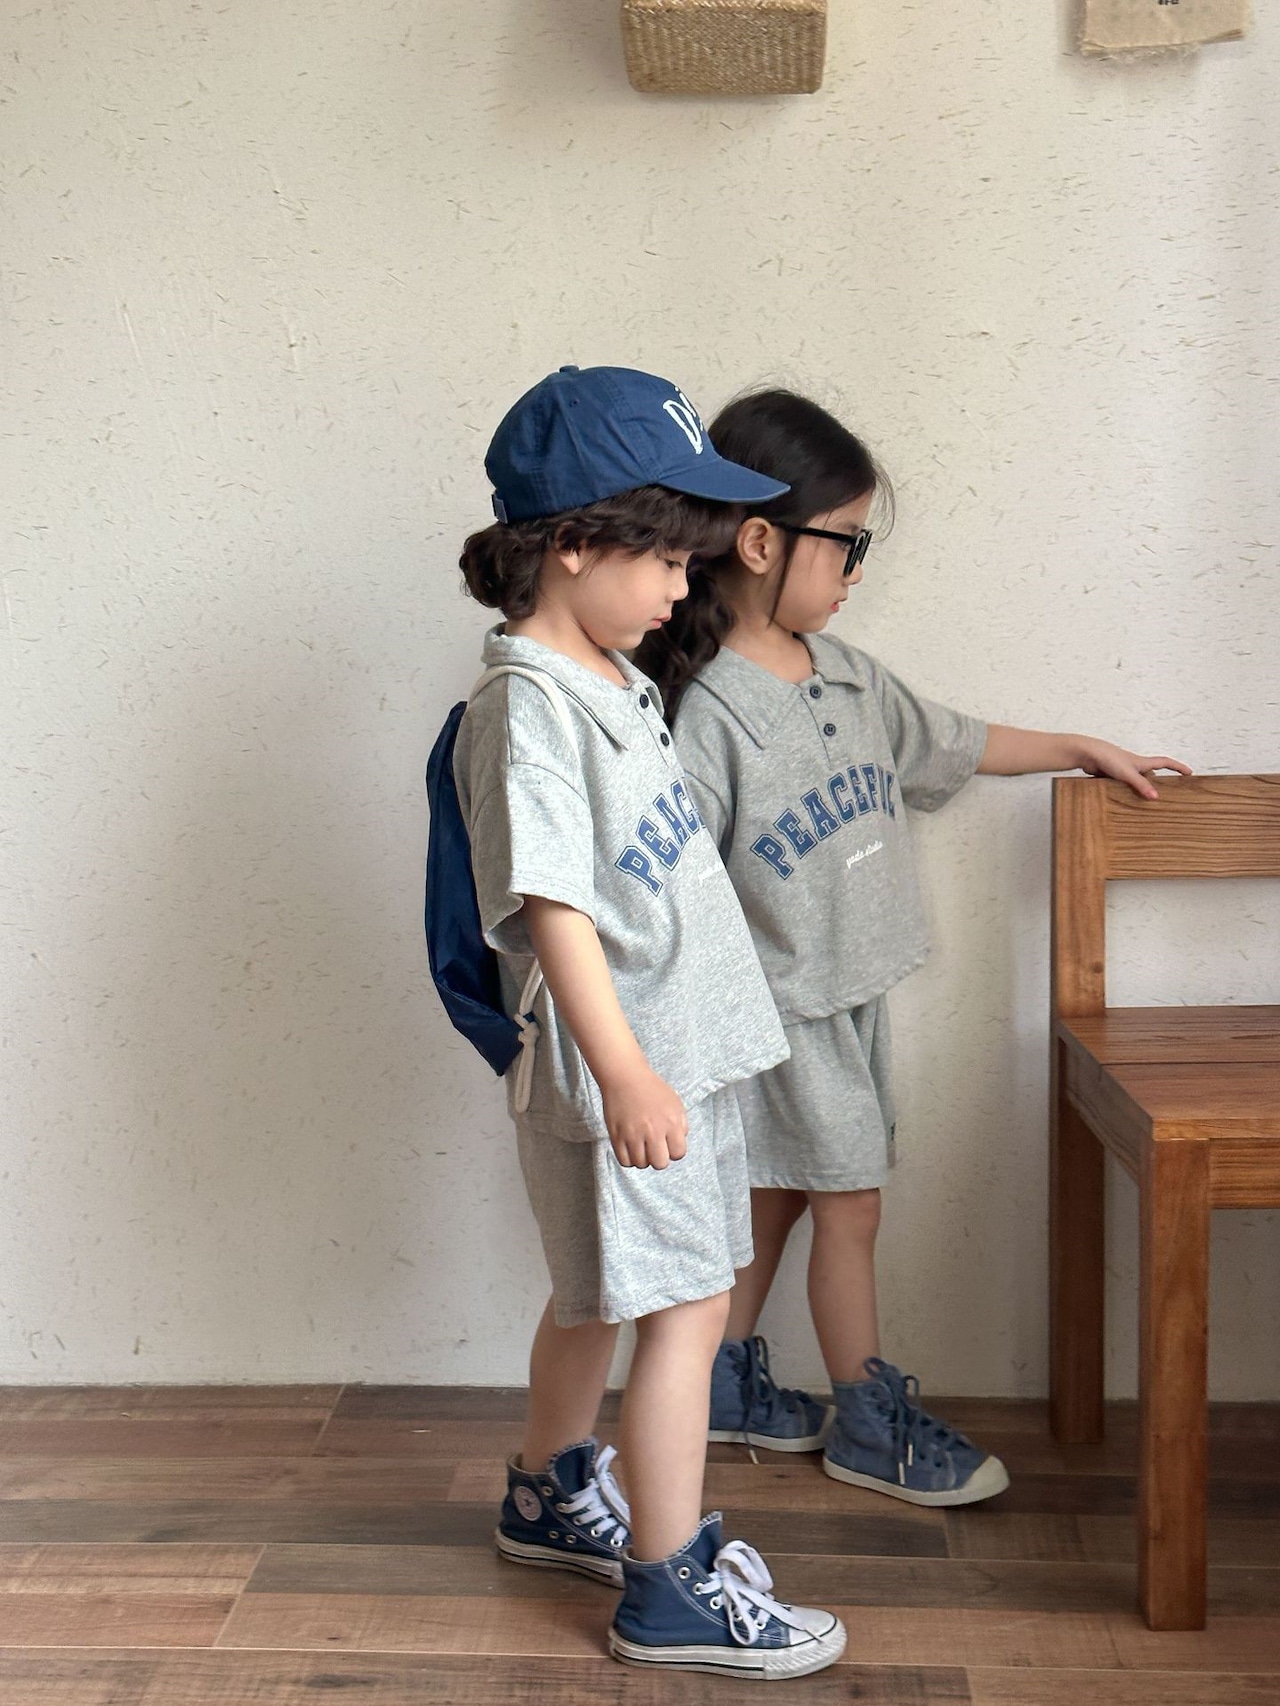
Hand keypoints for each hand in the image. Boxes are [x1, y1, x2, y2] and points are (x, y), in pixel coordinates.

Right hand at [600, 1065, 688, 1169]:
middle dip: (659, 1158)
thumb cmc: (651, 1089)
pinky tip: (631, 1148)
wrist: (625, 1077)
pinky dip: (629, 1159)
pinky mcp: (617, 1136)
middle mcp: (653, 1131)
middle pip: (660, 1164)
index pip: (678, 1154)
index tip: (668, 1144)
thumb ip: (681, 1125)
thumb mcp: (675, 1103)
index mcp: (671, 1122)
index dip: (674, 1151)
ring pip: (641, 1164)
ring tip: (641, 1145)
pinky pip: (624, 1161)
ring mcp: (633, 1134)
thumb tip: (677, 1145)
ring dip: (643, 1158)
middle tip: (654, 1147)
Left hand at [1076, 738, 1191, 799]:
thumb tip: (1156, 797)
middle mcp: (1134, 766)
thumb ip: (1141, 785)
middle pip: (1152, 774)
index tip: (1190, 773)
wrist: (1087, 754)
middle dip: (1160, 782)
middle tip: (1170, 794)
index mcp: (1142, 762)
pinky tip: (1125, 802)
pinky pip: (1122, 786)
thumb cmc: (1108, 758)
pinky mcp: (1111, 776)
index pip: (1165, 763)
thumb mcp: (1128, 773)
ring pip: (1136, 782)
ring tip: (1148, 804)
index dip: (1178, 767)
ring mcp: (1122, 771)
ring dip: (1141, 789)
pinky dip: (1126, 793)